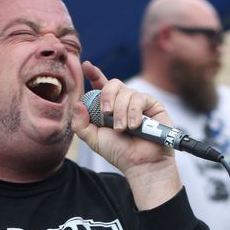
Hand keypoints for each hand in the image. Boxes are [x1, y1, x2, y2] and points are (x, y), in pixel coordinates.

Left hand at [73, 61, 181, 209]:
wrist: (140, 163)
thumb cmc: (119, 152)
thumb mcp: (94, 139)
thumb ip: (81, 124)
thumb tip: (77, 103)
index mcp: (108, 107)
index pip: (101, 86)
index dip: (94, 74)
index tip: (86, 66)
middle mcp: (123, 102)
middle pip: (112, 84)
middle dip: (107, 98)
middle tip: (106, 116)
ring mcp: (138, 102)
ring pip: (126, 92)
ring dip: (120, 112)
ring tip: (123, 130)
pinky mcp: (152, 105)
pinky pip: (139, 98)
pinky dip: (133, 112)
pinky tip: (134, 126)